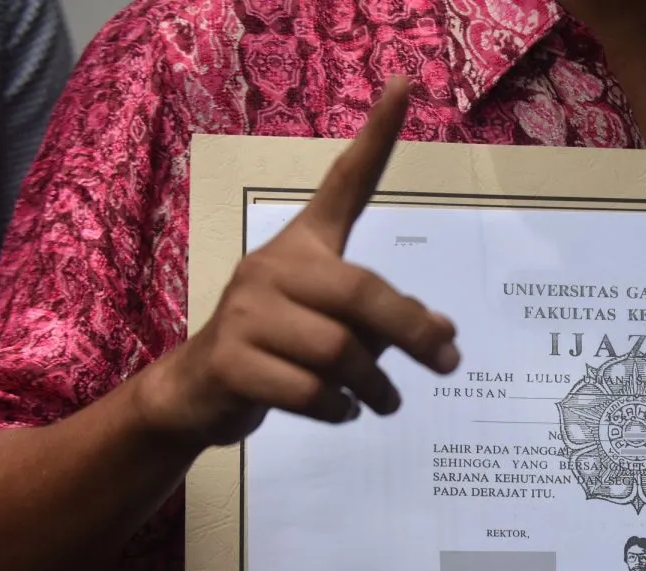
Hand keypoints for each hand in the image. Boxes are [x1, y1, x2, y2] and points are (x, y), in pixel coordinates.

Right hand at [137, 76, 458, 446]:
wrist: (198, 390)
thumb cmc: (278, 348)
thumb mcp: (334, 326)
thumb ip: (384, 321)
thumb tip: (445, 334)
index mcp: (303, 246)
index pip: (344, 184)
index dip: (376, 137)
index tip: (407, 85)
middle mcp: (273, 266)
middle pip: (361, 294)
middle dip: (412, 333)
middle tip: (447, 363)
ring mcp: (246, 312)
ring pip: (339, 352)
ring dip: (374, 386)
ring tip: (383, 401)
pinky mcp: (231, 361)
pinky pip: (309, 391)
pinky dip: (338, 409)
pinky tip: (341, 411)